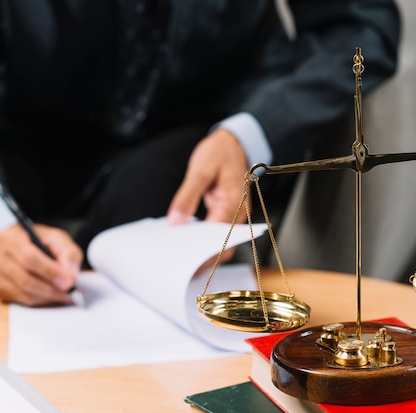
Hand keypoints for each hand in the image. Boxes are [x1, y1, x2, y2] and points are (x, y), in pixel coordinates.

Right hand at [0, 224, 82, 305]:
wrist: (15, 243)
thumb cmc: (37, 240)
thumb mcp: (57, 238)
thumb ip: (67, 254)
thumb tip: (70, 278)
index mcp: (11, 238)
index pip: (29, 258)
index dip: (50, 273)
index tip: (68, 282)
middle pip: (25, 280)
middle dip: (52, 289)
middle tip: (70, 293)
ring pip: (23, 293)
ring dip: (47, 297)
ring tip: (65, 295)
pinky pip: (20, 300)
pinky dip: (39, 300)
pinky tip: (51, 295)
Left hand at [167, 129, 249, 269]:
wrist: (235, 141)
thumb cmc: (220, 152)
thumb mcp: (200, 169)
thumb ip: (187, 196)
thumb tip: (176, 220)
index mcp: (234, 202)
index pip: (219, 237)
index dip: (204, 254)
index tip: (188, 265)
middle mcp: (239, 212)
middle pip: (226, 246)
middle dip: (207, 260)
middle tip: (184, 269)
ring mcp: (236, 213)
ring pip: (224, 242)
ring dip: (207, 252)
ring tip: (184, 257)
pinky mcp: (229, 212)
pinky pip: (220, 232)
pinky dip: (207, 239)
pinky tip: (190, 240)